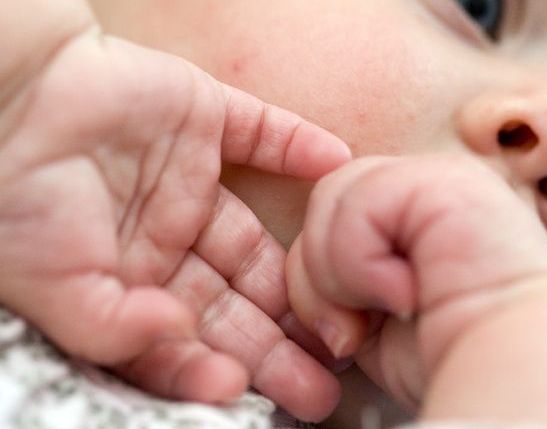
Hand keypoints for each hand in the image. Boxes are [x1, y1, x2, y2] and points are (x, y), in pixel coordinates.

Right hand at [0, 15, 347, 421]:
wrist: (8, 94)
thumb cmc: (14, 197)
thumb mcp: (51, 283)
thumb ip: (112, 326)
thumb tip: (179, 338)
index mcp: (128, 280)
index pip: (193, 335)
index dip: (231, 364)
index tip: (275, 395)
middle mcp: (162, 236)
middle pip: (235, 298)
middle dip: (280, 341)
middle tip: (331, 376)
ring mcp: (186, 180)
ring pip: (254, 236)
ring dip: (301, 265)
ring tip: (350, 299)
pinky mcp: (200, 118)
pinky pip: (261, 134)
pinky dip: (299, 146)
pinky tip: (335, 160)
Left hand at [286, 154, 546, 426]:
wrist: (511, 370)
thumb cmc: (452, 353)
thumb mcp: (369, 313)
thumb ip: (336, 274)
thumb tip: (302, 281)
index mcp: (414, 210)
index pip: (333, 213)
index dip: (318, 274)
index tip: (346, 333)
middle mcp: (426, 184)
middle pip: (324, 200)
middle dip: (315, 277)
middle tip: (348, 332)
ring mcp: (436, 175)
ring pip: (331, 196)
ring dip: (336, 274)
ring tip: (380, 313)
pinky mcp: (441, 180)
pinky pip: (359, 204)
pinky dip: (360, 264)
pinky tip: (403, 294)